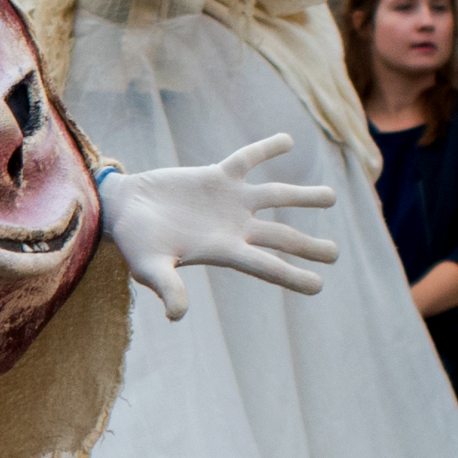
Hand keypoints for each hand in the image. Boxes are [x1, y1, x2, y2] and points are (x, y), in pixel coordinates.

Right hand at [98, 134, 338, 320]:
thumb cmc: (135, 242)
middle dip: (310, 246)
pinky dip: (267, 149)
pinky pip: (247, 159)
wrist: (122, 209)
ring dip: (304, 196)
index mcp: (224, 251)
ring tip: (331, 197)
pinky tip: (289, 140)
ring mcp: (229, 200)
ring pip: (276, 196)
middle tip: (335, 253)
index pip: (266, 266)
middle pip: (282, 236)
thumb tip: (177, 316)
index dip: (292, 276)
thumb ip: (167, 287)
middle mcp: (234, 227)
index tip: (319, 286)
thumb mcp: (148, 267)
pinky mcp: (217, 175)